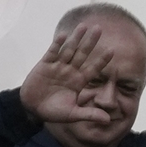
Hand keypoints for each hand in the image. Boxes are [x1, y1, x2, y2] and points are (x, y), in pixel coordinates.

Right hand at [21, 22, 123, 137]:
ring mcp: (57, 67)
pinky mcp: (44, 65)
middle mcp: (70, 71)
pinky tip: (63, 35)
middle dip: (91, 42)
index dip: (102, 60)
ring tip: (83, 26)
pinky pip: (52, 53)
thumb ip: (89, 115)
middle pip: (83, 54)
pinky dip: (57, 45)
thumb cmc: (54, 112)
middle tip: (99, 28)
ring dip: (76, 38)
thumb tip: (108, 120)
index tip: (112, 50)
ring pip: (69, 50)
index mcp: (79, 82)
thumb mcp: (73, 115)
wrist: (33, 109)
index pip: (93, 69)